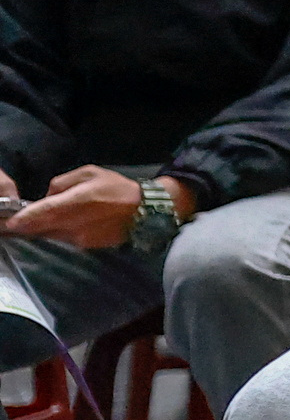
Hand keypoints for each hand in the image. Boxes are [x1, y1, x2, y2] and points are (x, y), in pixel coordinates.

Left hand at [5, 165, 146, 249]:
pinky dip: (56, 234)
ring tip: (32, 225)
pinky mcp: (86, 246)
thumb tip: (47, 197)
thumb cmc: (117, 187)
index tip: (11, 223)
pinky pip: (63, 240)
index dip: (25, 218)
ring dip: (40, 231)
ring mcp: (81, 237)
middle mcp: (77, 222)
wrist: (146, 211)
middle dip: (26, 227)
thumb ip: (62, 182)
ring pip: (51, 235)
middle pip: (42, 228)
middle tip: (12, 226)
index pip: (44, 211)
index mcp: (77, 200)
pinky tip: (58, 228)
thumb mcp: (90, 172)